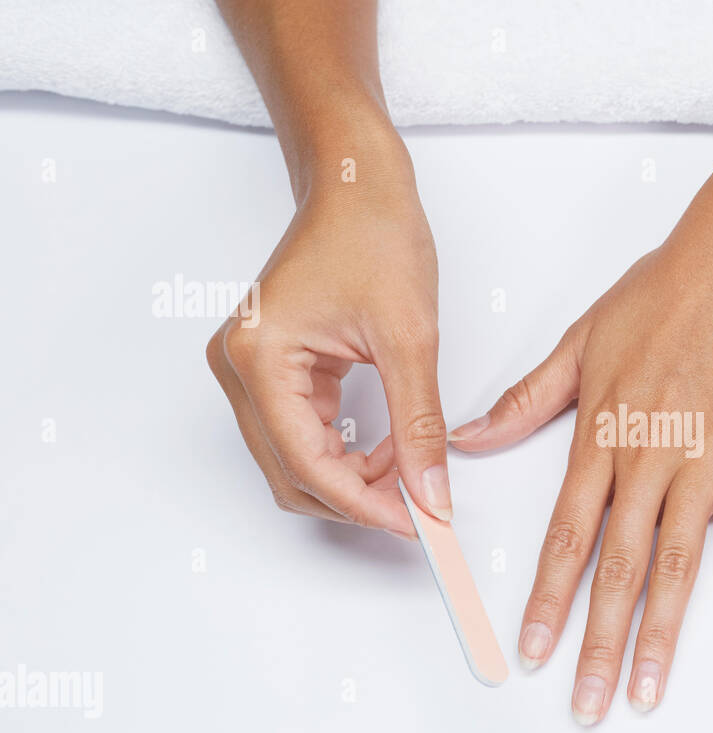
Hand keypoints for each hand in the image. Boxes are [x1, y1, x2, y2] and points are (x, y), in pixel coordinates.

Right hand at [207, 137, 450, 536]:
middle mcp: (237, 367)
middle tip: (418, 509)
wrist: (358, 183)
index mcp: (257, 356)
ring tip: (410, 476)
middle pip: (290, 472)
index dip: (362, 502)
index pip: (305, 461)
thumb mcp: (410, 338)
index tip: (415, 523)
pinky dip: (346, 453)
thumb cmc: (374, 233)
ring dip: (351, 479)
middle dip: (355, 498)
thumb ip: (419, 424)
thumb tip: (430, 493)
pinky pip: (303, 433)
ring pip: (295, 460)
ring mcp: (249, 369)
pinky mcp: (271, 368)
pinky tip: (390, 452)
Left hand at [450, 189, 712, 723]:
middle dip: (597, 640)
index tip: (533, 649)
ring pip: (677, 562)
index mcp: (600, 434)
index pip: (567, 533)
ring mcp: (703, 460)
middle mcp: (647, 458)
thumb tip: (470, 438)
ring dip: (661, 633)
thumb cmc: (657, 294)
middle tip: (585, 702)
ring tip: (647, 690)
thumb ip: (526, 399)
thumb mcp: (579, 341)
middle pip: (617, 565)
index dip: (549, 597)